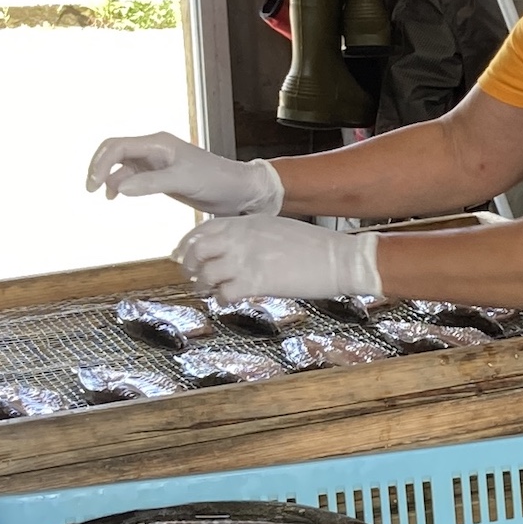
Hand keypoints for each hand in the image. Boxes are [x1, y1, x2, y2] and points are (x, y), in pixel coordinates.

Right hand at [88, 131, 281, 216]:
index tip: (94, 184)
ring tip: (105, 195)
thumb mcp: (183, 181)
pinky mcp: (160, 176)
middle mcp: (154, 149)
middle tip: (91, 188)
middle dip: (99, 166)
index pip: (118, 146)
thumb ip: (151, 183)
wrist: (238, 191)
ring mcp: (156, 162)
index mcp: (158, 144)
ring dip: (109, 177)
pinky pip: (132, 176)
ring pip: (121, 164)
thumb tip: (119, 188)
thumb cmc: (216, 180)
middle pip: (115, 151)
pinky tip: (116, 196)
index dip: (101, 163)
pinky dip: (121, 184)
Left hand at [176, 215, 379, 303]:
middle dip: (189, 267)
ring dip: (204, 286)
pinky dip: (222, 299)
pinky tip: (229, 300)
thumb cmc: (314, 246)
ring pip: (206, 275)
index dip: (186, 245)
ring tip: (211, 292)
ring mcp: (247, 260)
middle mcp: (240, 239)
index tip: (183, 257)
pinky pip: (225, 294)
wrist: (339, 259)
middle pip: (196, 252)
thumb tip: (233, 247)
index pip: (202, 230)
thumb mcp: (276, 228)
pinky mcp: (257, 282)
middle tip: (193, 277)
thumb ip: (250, 234)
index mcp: (245, 223)